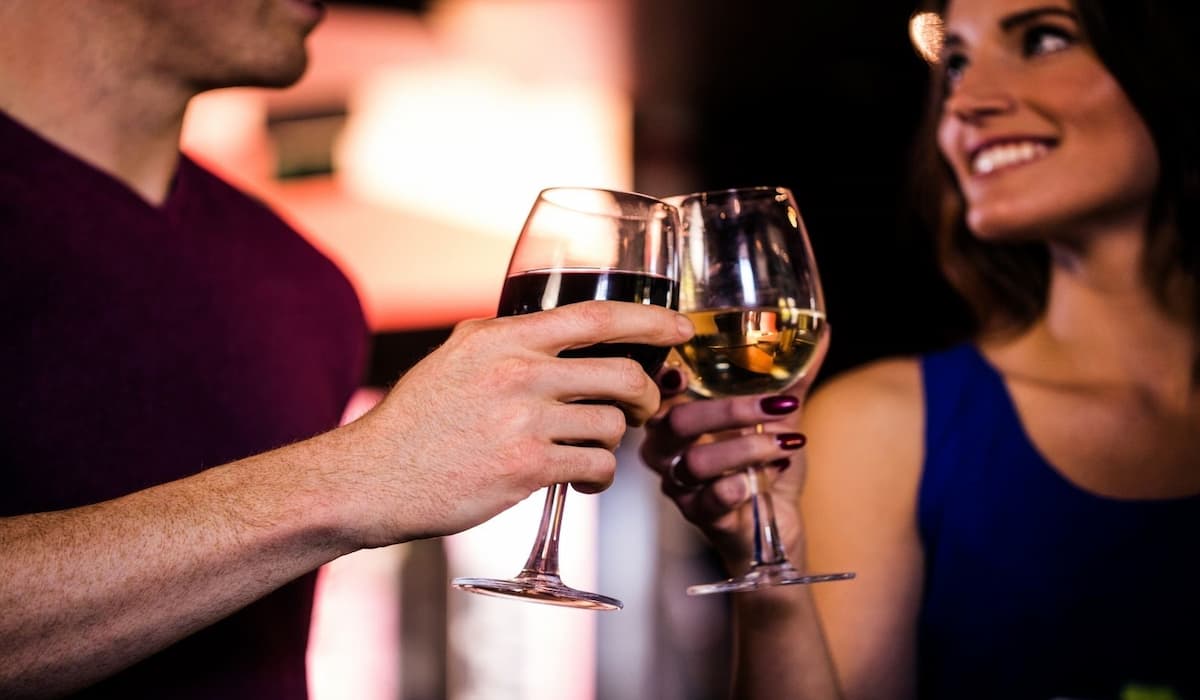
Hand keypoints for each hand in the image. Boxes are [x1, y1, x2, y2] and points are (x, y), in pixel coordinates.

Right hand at [332, 300, 693, 546]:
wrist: (373, 477)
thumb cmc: (417, 420)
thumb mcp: (456, 357)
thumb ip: (506, 339)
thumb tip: (557, 331)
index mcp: (502, 336)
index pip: (596, 317)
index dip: (650, 321)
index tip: (681, 328)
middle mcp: (517, 371)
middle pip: (622, 373)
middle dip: (647, 395)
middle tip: (643, 408)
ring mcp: (523, 421)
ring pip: (612, 425)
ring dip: (615, 442)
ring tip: (592, 452)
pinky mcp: (526, 468)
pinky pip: (596, 466)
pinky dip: (600, 477)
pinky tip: (583, 481)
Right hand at [639, 327, 827, 571]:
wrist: (778, 526)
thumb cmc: (768, 468)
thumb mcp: (780, 419)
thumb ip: (793, 379)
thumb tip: (822, 333)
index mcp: (677, 419)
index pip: (656, 393)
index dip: (662, 378)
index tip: (683, 369)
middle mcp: (669, 452)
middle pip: (676, 422)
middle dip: (728, 410)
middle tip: (777, 405)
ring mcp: (681, 486)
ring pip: (695, 462)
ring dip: (745, 449)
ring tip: (784, 444)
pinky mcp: (701, 517)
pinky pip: (710, 501)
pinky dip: (741, 485)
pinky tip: (771, 474)